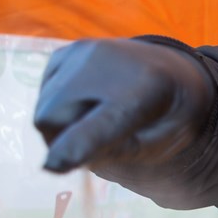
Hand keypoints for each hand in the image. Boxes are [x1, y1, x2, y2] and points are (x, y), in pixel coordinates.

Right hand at [34, 38, 214, 172]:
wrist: (174, 71)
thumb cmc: (168, 117)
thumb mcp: (160, 144)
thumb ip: (114, 154)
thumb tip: (55, 161)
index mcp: (150, 89)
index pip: (107, 122)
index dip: (78, 144)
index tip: (53, 166)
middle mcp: (109, 61)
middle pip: (52, 120)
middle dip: (64, 141)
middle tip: (100, 141)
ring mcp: (83, 51)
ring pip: (43, 111)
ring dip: (63, 126)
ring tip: (101, 116)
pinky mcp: (66, 51)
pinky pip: (43, 95)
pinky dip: (60, 108)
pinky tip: (90, 101)